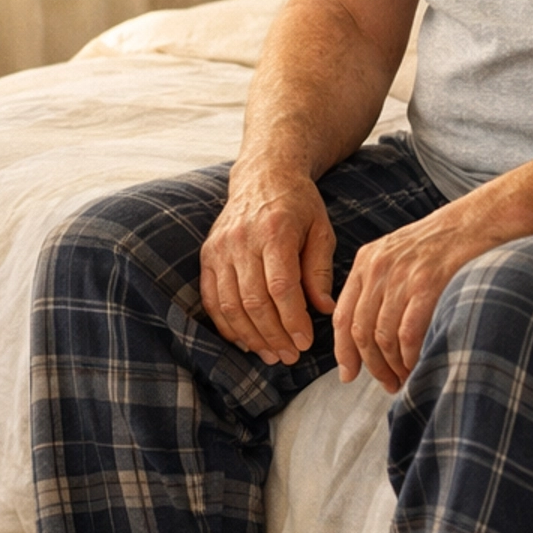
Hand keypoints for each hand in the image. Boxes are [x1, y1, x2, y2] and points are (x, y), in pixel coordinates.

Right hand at [200, 167, 336, 364]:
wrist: (263, 176)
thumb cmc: (299, 205)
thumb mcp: (321, 230)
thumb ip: (321, 271)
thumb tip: (325, 310)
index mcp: (275, 231)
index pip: (281, 287)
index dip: (293, 320)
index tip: (306, 342)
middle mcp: (242, 240)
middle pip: (254, 301)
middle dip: (273, 336)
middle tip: (290, 357)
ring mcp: (219, 248)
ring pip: (229, 305)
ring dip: (250, 336)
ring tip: (271, 355)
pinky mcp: (207, 255)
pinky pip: (211, 299)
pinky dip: (226, 325)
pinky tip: (245, 340)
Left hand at [333, 204, 493, 392]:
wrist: (477, 221)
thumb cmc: (442, 243)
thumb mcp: (398, 253)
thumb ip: (379, 284)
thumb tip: (368, 333)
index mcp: (366, 261)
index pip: (342, 315)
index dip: (343, 350)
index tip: (349, 373)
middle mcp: (378, 268)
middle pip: (360, 330)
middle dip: (371, 365)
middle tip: (386, 383)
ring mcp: (402, 276)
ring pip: (383, 336)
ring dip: (392, 366)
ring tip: (404, 378)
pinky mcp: (427, 285)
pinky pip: (407, 334)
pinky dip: (409, 357)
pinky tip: (417, 365)